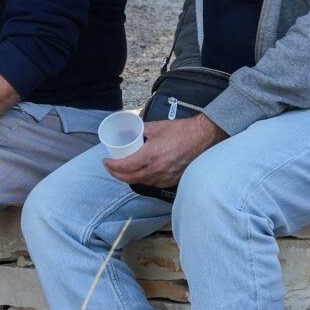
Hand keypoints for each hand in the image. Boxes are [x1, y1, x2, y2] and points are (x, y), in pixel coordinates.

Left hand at [104, 114, 224, 189]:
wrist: (204, 137)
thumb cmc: (183, 130)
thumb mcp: (157, 126)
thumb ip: (142, 128)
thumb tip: (130, 129)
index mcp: (151, 155)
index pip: (124, 166)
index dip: (111, 166)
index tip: (105, 162)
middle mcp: (157, 169)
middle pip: (130, 178)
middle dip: (117, 174)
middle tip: (111, 167)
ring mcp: (166, 176)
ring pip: (142, 182)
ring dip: (130, 178)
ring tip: (125, 170)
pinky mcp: (173, 180)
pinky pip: (154, 183)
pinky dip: (145, 179)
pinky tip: (142, 173)